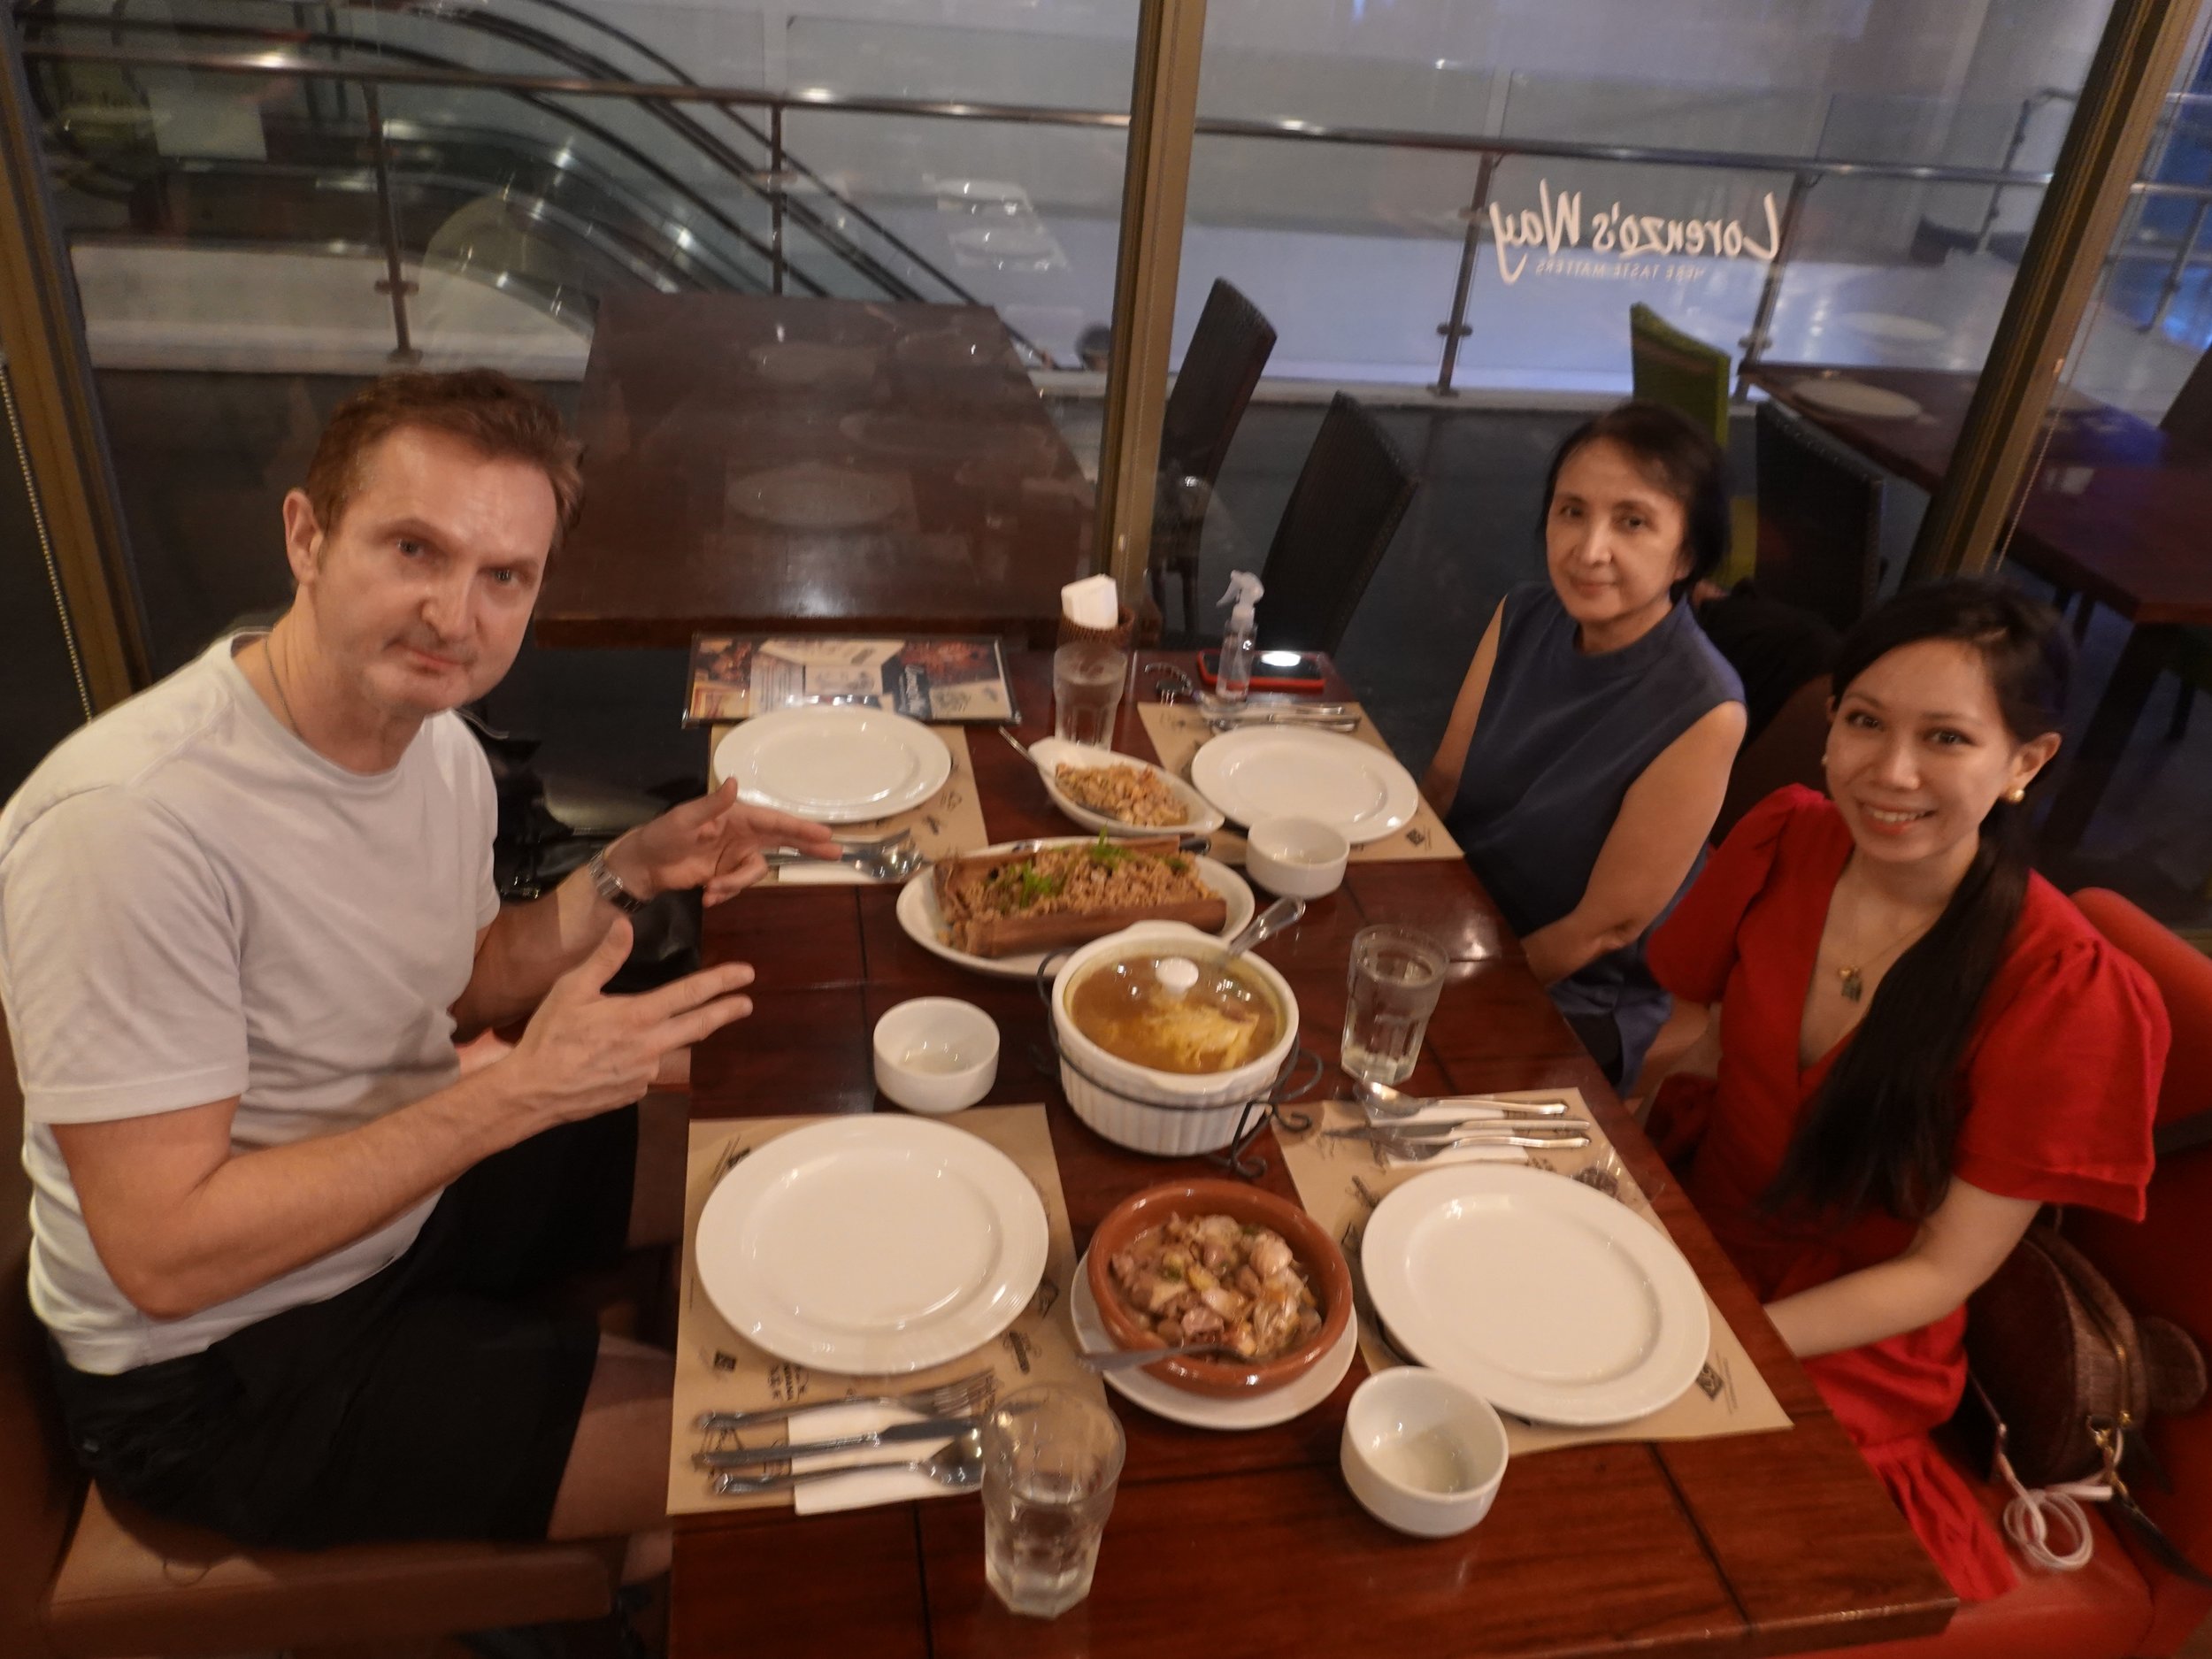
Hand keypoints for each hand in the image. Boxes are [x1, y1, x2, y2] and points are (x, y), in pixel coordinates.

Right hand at [504, 918, 755, 1121]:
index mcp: (638, 1016)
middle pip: (699, 1025)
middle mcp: (651, 1046)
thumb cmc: (550, 1036)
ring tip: (645, 1030)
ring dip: (668, 1037)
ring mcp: (646, 1074)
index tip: (747, 975)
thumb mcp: (572, 989)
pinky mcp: (635, 1093)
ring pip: (668, 1049)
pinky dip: (639, 1059)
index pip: (691, 994)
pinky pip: (646, 1071)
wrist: (532, 1092)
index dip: (721, 982)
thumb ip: (605, 958)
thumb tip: (625, 924)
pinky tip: (613, 1058)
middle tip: (747, 1004)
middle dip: (726, 1012)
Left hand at [606, 780, 838, 905]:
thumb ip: (712, 804)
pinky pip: (738, 886)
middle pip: (783, 841)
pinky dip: (724, 892)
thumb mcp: (684, 818)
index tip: (826, 835)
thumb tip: (734, 782)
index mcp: (736, 816)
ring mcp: (734, 856)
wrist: (643, 866)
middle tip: (836, 853)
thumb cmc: (662, 835)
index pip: (775, 822)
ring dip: (736, 884)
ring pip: (755, 872)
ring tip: (711, 889)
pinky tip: (706, 894)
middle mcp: (741, 834)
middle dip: (807, 847)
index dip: (801, 829)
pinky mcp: (725, 875)